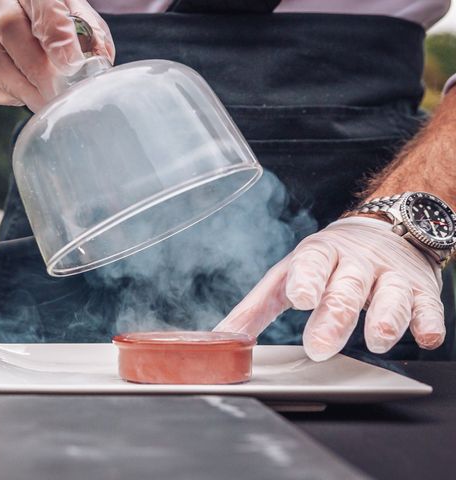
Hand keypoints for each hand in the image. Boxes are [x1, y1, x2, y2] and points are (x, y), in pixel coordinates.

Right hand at [0, 0, 113, 109]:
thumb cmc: (38, 11)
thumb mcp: (69, 9)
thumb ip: (88, 33)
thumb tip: (97, 65)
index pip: (41, 2)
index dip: (56, 34)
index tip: (72, 64)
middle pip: (9, 30)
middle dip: (39, 72)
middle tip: (59, 96)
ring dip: (21, 89)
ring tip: (43, 101)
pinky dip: (0, 94)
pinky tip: (18, 94)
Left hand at [214, 216, 445, 360]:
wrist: (386, 229)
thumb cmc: (327, 261)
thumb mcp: (289, 275)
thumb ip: (257, 308)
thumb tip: (222, 337)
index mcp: (319, 254)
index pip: (311, 263)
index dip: (306, 279)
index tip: (300, 297)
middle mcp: (355, 262)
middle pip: (346, 287)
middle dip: (335, 316)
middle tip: (320, 346)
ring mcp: (390, 274)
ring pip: (391, 295)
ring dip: (385, 318)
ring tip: (377, 341)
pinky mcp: (420, 289)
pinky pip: (428, 306)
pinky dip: (428, 321)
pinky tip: (426, 335)